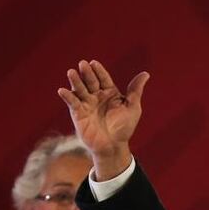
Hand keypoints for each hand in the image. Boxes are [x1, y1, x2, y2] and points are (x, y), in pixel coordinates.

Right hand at [57, 59, 148, 179]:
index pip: (103, 78)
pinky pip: (72, 102)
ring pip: (80, 89)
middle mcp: (97, 96)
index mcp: (110, 93)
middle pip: (90, 81)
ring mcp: (87, 104)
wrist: (113, 146)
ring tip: (71, 72)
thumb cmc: (124, 128)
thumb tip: (146, 74)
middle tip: (83, 64)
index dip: (99, 71)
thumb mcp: (133, 108)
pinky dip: (67, 96)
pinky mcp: (78, 113)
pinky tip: (63, 90)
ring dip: (75, 81)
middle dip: (86, 73)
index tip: (94, 63)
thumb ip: (136, 91)